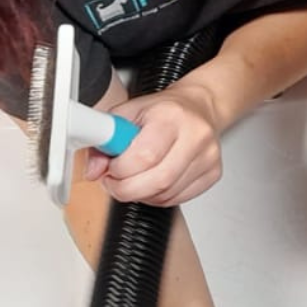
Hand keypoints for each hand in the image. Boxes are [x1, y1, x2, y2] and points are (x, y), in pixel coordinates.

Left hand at [85, 82, 222, 204]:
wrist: (199, 107)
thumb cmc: (164, 110)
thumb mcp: (128, 112)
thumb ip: (106, 138)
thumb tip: (93, 170)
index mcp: (172, 116)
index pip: (144, 156)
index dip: (119, 169)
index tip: (110, 166)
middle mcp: (195, 135)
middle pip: (157, 181)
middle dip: (126, 188)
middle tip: (116, 180)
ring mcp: (208, 156)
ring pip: (165, 194)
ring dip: (141, 194)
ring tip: (135, 177)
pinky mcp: (213, 173)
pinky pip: (177, 199)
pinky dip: (158, 197)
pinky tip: (153, 181)